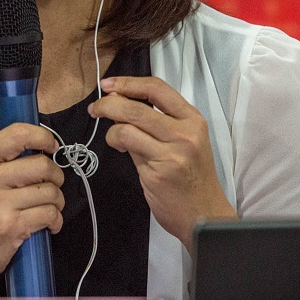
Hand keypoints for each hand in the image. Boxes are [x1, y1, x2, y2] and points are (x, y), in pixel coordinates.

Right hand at [0, 119, 63, 297]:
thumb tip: (13, 125)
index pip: (18, 134)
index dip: (43, 136)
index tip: (51, 146)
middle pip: (42, 164)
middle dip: (56, 176)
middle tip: (51, 184)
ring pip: (50, 191)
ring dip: (57, 201)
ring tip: (49, 207)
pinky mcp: (10, 226)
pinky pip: (49, 214)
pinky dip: (55, 220)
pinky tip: (48, 223)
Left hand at [88, 75, 236, 246]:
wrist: (204, 216)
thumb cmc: (191, 178)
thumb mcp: (184, 142)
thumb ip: (157, 122)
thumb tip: (121, 104)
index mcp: (193, 119)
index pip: (157, 88)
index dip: (128, 83)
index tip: (108, 85)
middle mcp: (185, 132)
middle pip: (137, 106)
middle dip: (109, 103)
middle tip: (95, 108)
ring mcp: (173, 151)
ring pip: (128, 125)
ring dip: (110, 127)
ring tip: (112, 137)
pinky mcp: (159, 170)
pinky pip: (128, 146)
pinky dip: (116, 143)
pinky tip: (121, 149)